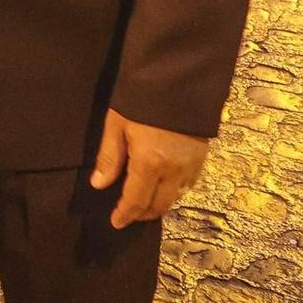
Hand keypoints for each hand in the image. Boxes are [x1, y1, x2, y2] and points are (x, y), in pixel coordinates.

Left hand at [89, 109, 211, 228]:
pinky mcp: (202, 156)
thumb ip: (109, 157)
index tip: (116, 223)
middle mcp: (174, 170)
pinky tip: (166, 187)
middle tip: (129, 216)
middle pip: (159, 204)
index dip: (126, 214)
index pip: (136, 200)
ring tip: (145, 204)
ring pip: (176, 196)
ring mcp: (191, 164)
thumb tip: (99, 184)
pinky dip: (176, 191)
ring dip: (160, 204)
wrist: (178, 79)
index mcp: (149, 163)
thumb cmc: (140, 99)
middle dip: (143, 213)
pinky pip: (189, 184)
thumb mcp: (116, 124)